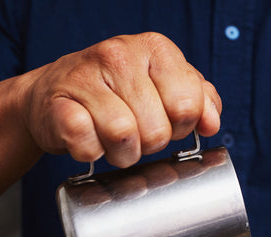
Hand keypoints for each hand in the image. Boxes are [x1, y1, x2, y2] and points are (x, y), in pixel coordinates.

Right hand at [21, 32, 221, 167]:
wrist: (58, 93)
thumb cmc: (120, 94)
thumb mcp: (166, 89)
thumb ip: (198, 101)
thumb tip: (212, 124)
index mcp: (156, 50)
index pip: (188, 104)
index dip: (181, 126)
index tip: (167, 122)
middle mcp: (120, 55)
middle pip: (157, 128)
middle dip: (151, 144)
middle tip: (137, 134)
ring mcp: (85, 76)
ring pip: (123, 135)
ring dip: (123, 152)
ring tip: (115, 141)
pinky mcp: (57, 104)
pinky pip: (87, 143)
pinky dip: (92, 152)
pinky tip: (90, 139)